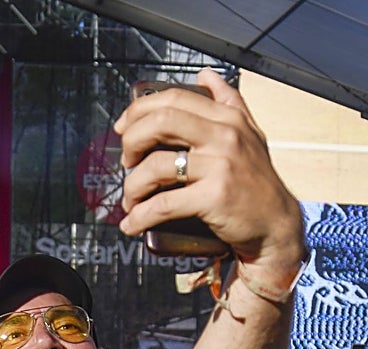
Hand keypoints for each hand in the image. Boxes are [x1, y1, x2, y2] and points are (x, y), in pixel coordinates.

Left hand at [115, 68, 305, 278]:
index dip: (139, 110)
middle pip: (160, 122)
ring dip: (132, 187)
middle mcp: (225, 136)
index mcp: (227, 118)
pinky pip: (162, 205)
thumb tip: (204, 74)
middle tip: (126, 164)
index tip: (122, 129)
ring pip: (155, 167)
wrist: (276, 224)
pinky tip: (131, 225)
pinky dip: (139, 217)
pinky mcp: (214, 197)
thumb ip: (228, 101)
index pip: (174, 99)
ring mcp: (221, 165)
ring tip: (131, 201)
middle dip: (131, 142)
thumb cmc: (255, 180)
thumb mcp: (249, 133)